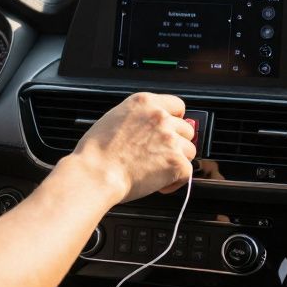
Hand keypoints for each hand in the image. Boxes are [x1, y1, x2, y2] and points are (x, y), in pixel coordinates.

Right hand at [68, 92, 195, 202]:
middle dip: (176, 143)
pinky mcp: (177, 162)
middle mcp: (160, 117)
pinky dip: (175, 181)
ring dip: (177, 161)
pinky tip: (158, 184)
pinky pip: (187, 172)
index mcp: (144, 103)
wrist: (97, 172)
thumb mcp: (114, 118)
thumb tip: (148, 128)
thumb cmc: (97, 151)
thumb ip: (138, 118)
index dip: (174, 120)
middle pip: (186, 129)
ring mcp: (171, 139)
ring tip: (157, 170)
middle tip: (159, 155)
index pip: (177, 105)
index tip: (170, 130)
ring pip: (189, 150)